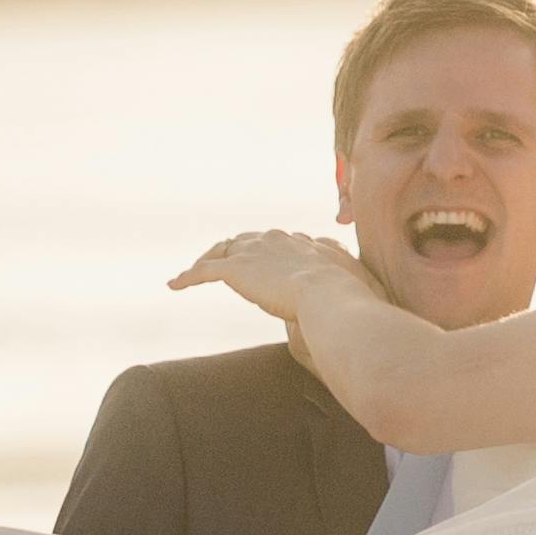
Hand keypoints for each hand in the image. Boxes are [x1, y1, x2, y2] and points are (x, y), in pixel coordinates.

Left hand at [172, 229, 366, 324]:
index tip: (258, 262)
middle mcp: (273, 239)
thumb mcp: (354, 280)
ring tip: (190, 274)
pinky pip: (204, 270)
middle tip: (220, 264)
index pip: (273, 241)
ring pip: (220, 251)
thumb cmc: (347, 295)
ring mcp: (252, 252)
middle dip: (231, 251)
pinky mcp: (234, 269)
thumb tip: (362, 286)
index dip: (262, 252)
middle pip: (243, 240)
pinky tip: (174, 285)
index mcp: (298, 241)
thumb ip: (351, 278)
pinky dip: (187, 277)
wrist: (328, 295)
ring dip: (206, 261)